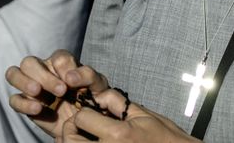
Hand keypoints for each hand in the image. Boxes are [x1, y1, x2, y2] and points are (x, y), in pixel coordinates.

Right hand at [7, 50, 109, 139]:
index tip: (72, 82)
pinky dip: (22, 103)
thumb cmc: (93, 99)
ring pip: (14, 73)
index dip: (64, 68)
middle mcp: (43, 70)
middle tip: (61, 91)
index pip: (58, 57)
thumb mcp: (98, 85)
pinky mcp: (25, 103)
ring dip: (23, 81)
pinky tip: (38, 109)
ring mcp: (31, 86)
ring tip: (37, 92)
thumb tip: (69, 77)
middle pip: (30, 62)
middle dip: (43, 76)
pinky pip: (14, 99)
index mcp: (62, 63)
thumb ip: (88, 75)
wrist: (85, 123)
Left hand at [65, 89, 196, 141]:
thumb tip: (98, 94)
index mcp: (117, 134)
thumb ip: (118, 104)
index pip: (81, 118)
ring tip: (85, 139)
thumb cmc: (164, 137)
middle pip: (69, 139)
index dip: (85, 113)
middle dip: (71, 130)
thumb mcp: (143, 115)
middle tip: (81, 128)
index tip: (92, 115)